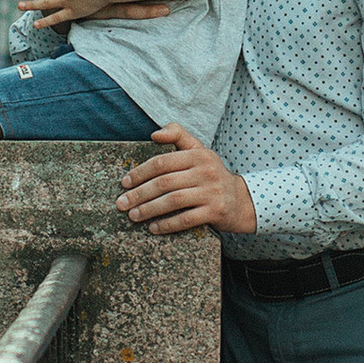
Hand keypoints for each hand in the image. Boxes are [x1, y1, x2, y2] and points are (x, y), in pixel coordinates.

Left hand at [116, 123, 256, 237]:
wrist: (242, 200)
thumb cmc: (212, 175)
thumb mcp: (199, 151)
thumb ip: (178, 136)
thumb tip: (154, 134)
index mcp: (198, 155)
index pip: (162, 162)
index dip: (140, 172)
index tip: (125, 183)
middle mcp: (206, 171)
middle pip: (164, 182)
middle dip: (139, 193)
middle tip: (122, 203)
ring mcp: (212, 192)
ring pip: (173, 201)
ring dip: (149, 209)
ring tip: (133, 215)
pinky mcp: (215, 211)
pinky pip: (186, 219)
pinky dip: (167, 224)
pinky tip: (153, 228)